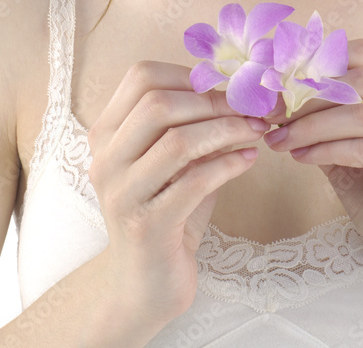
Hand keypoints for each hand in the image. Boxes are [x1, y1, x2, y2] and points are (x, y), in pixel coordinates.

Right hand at [87, 61, 266, 328]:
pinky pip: (195, 181)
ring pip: (177, 140)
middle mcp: (106, 160)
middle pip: (157, 103)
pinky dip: (229, 164)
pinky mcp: (147, 226)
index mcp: (107, 134)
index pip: (140, 77)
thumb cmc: (168, 212)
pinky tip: (249, 160)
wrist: (146, 287)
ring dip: (226, 130)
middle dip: (212, 101)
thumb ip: (194, 125)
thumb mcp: (175, 162)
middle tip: (249, 109)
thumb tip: (238, 88)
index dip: (187, 75)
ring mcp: (123, 194)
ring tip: (256, 131)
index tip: (224, 87)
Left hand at [263, 38, 362, 301]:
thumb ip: (327, 119)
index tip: (278, 82)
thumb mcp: (351, 151)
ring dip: (312, 123)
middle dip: (309, 93)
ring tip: (280, 137)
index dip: (317, 63)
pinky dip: (327, 149)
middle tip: (272, 111)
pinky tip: (301, 157)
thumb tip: (278, 91)